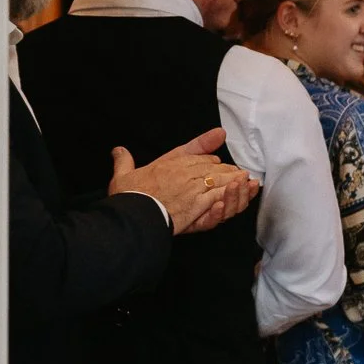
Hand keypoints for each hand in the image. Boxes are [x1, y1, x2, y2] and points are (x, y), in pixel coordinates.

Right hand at [110, 127, 257, 235]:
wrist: (134, 214)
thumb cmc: (129, 196)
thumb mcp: (123, 174)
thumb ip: (123, 160)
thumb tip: (118, 149)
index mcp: (168, 162)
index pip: (194, 155)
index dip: (208, 158)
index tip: (216, 160)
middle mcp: (184, 171)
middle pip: (212, 166)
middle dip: (226, 170)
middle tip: (237, 174)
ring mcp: (193, 186)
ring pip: (220, 178)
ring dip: (234, 179)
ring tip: (246, 181)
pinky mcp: (200, 203)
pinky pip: (220, 194)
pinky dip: (232, 192)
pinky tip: (241, 191)